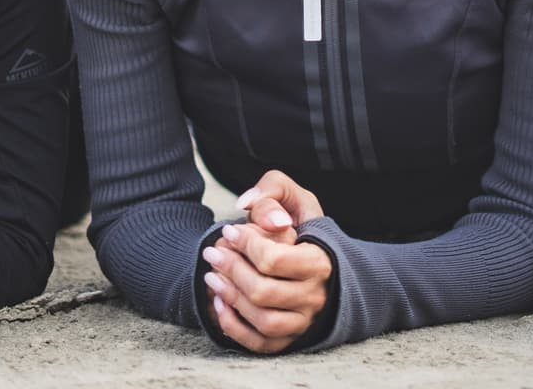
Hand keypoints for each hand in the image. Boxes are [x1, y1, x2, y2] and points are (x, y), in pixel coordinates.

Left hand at [199, 170, 331, 353]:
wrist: (317, 257)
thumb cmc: (300, 223)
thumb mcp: (293, 196)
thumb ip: (271, 189)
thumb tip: (246, 204)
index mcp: (321, 261)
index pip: (273, 259)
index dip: (244, 244)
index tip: (229, 230)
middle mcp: (317, 295)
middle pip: (263, 291)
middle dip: (230, 270)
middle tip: (212, 252)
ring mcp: (304, 320)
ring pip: (263, 320)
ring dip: (230, 298)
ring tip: (211, 276)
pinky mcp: (290, 338)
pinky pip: (261, 343)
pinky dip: (235, 327)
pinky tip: (220, 302)